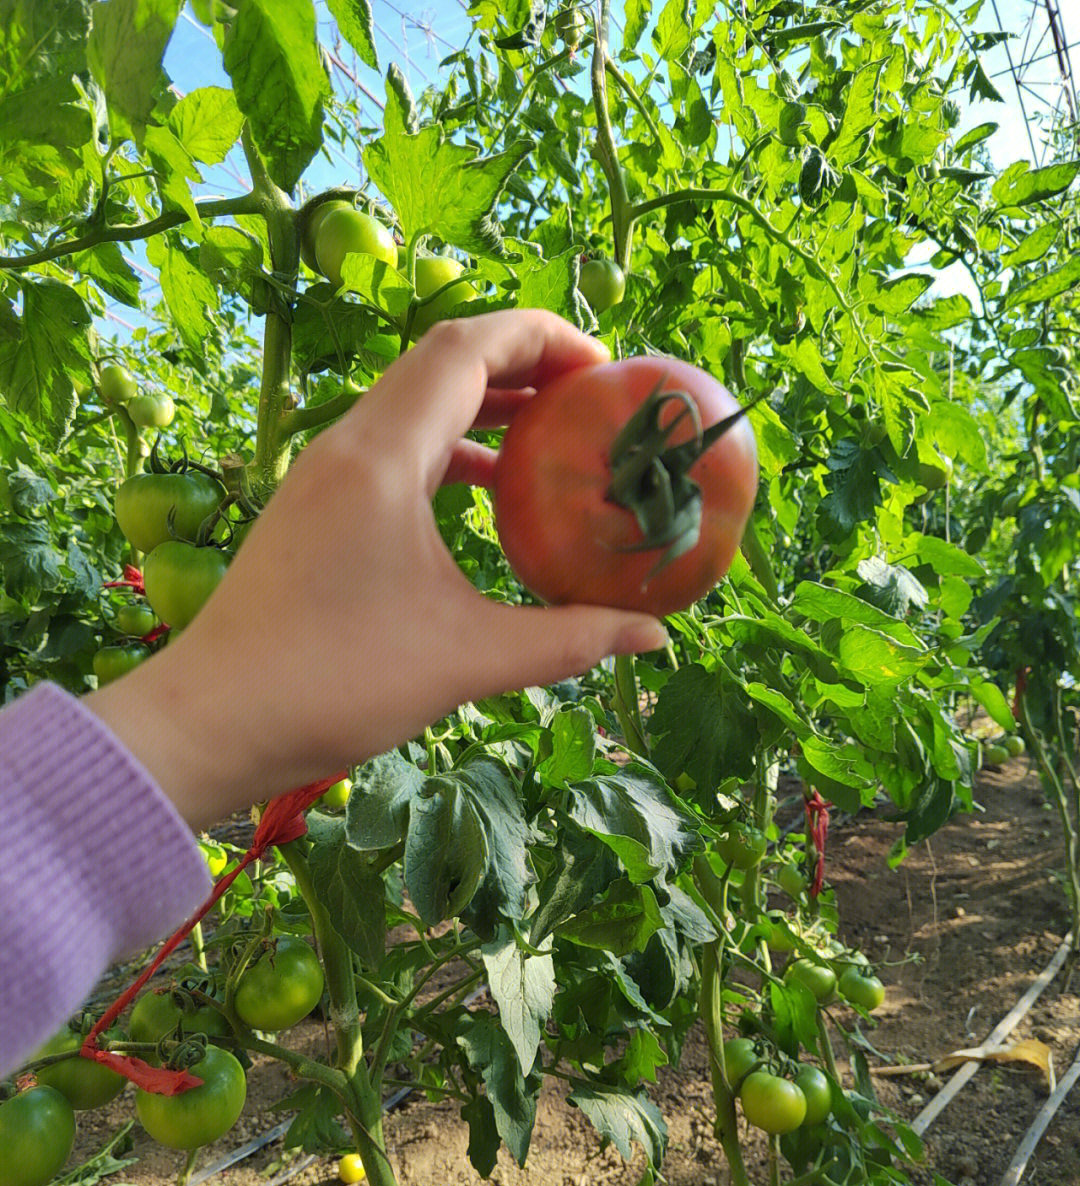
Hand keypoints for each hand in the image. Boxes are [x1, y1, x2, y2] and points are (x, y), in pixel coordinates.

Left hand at [83, 311, 667, 829]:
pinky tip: (490, 492)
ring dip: (485, 406)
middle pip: (441, 363)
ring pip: (414, 406)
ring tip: (553, 434)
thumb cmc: (332, 683)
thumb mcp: (467, 659)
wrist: (215, 719)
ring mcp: (325, 476)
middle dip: (522, 364)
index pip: (467, 350)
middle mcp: (348, 447)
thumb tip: (654, 636)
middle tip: (590, 395)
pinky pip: (394, 449)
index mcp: (382, 458)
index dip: (542, 338)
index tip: (605, 365)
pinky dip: (450, 451)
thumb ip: (568, 640)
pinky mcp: (316, 508)